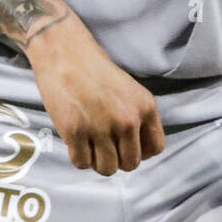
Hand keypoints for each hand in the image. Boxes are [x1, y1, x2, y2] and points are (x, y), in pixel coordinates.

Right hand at [26, 12, 166, 175]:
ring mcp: (101, 127)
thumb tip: (139, 152)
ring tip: (90, 144)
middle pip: (130, 163)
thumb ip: (138, 118)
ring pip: (107, 168)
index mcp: (145, 107)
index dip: (141, 152)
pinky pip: (82, 163)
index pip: (155, 148)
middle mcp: (127, 120)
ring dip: (98, 161)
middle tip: (104, 146)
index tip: (127, 146)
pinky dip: (79, 157)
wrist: (66, 53)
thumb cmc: (96, 70)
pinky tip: (76, 142)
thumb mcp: (130, 90)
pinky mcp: (75, 132)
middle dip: (118, 159)